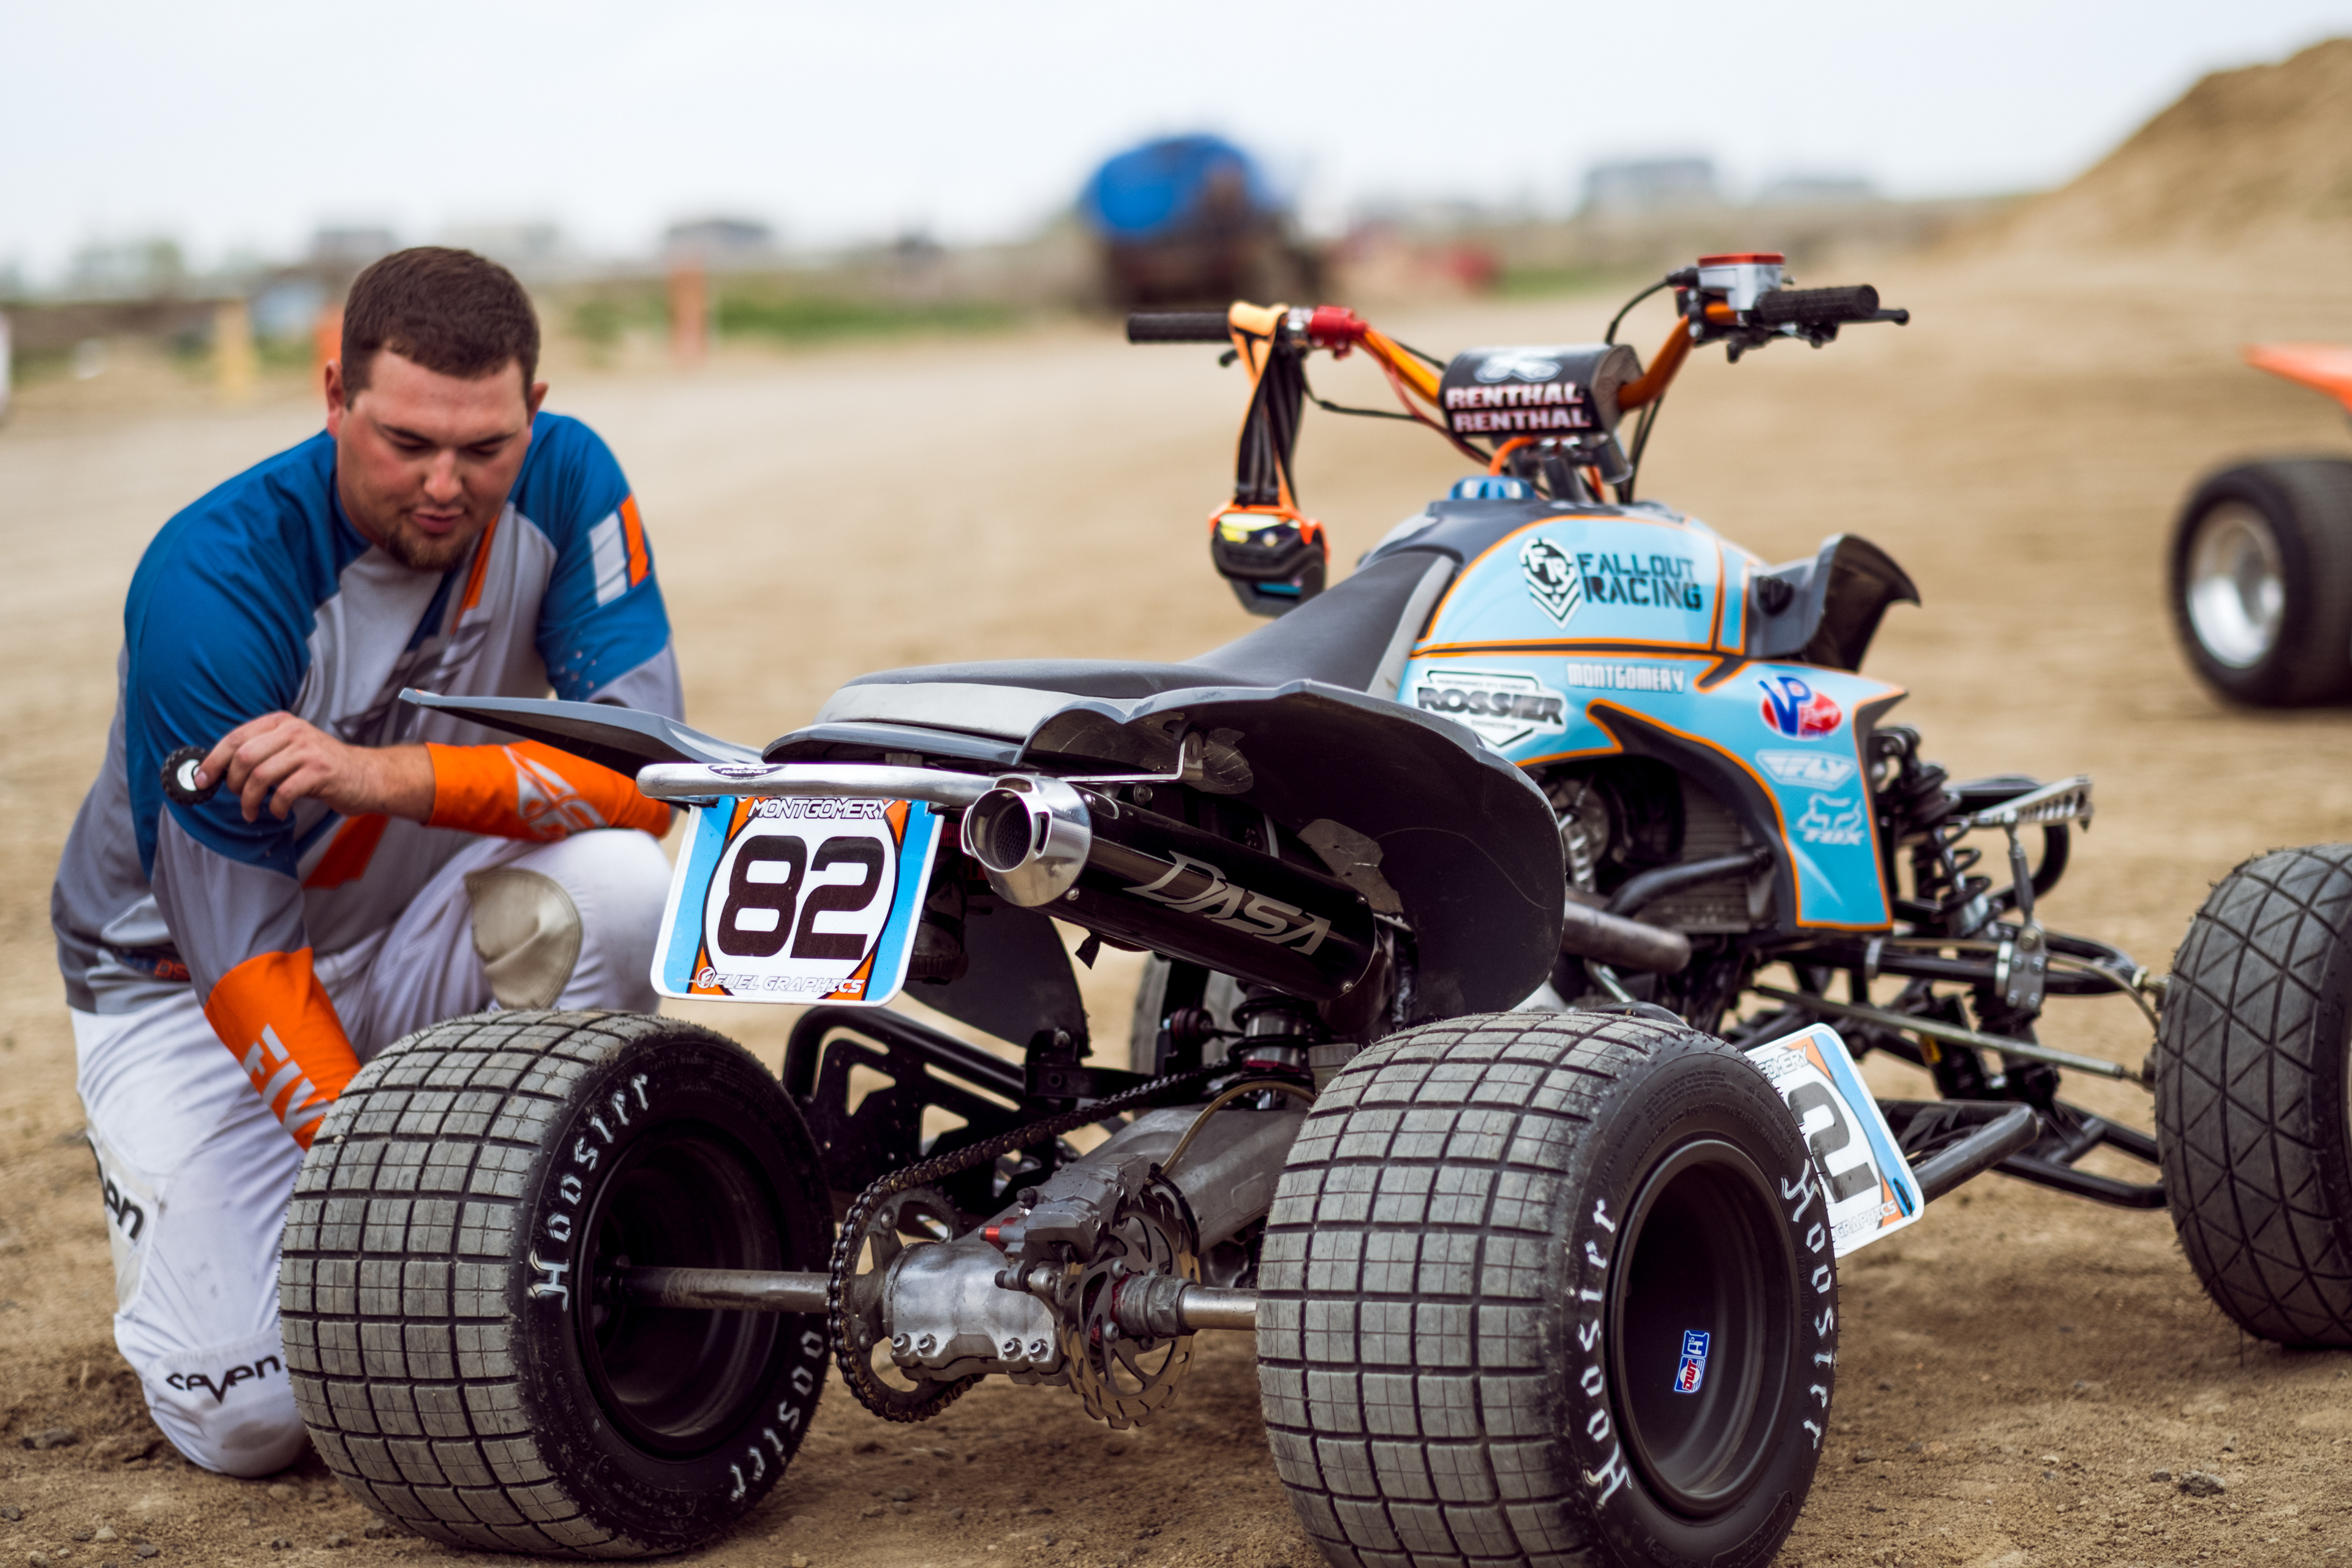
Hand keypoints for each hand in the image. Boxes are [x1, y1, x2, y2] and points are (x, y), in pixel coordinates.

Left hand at [195, 713, 434, 823]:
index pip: (236, 738)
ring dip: (249, 801)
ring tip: (252, 812)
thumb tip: (219, 770)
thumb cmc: (323, 768)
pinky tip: (279, 812)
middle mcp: (294, 731)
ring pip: (260, 777)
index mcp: (281, 723)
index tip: (202, 780)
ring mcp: (308, 750)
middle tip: (236, 798)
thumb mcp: (291, 749)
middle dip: (231, 784)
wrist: (366, 776)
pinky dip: (275, 808)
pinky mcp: (321, 771)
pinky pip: (284, 793)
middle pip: (244, 757)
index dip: (213, 760)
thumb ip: (261, 753)